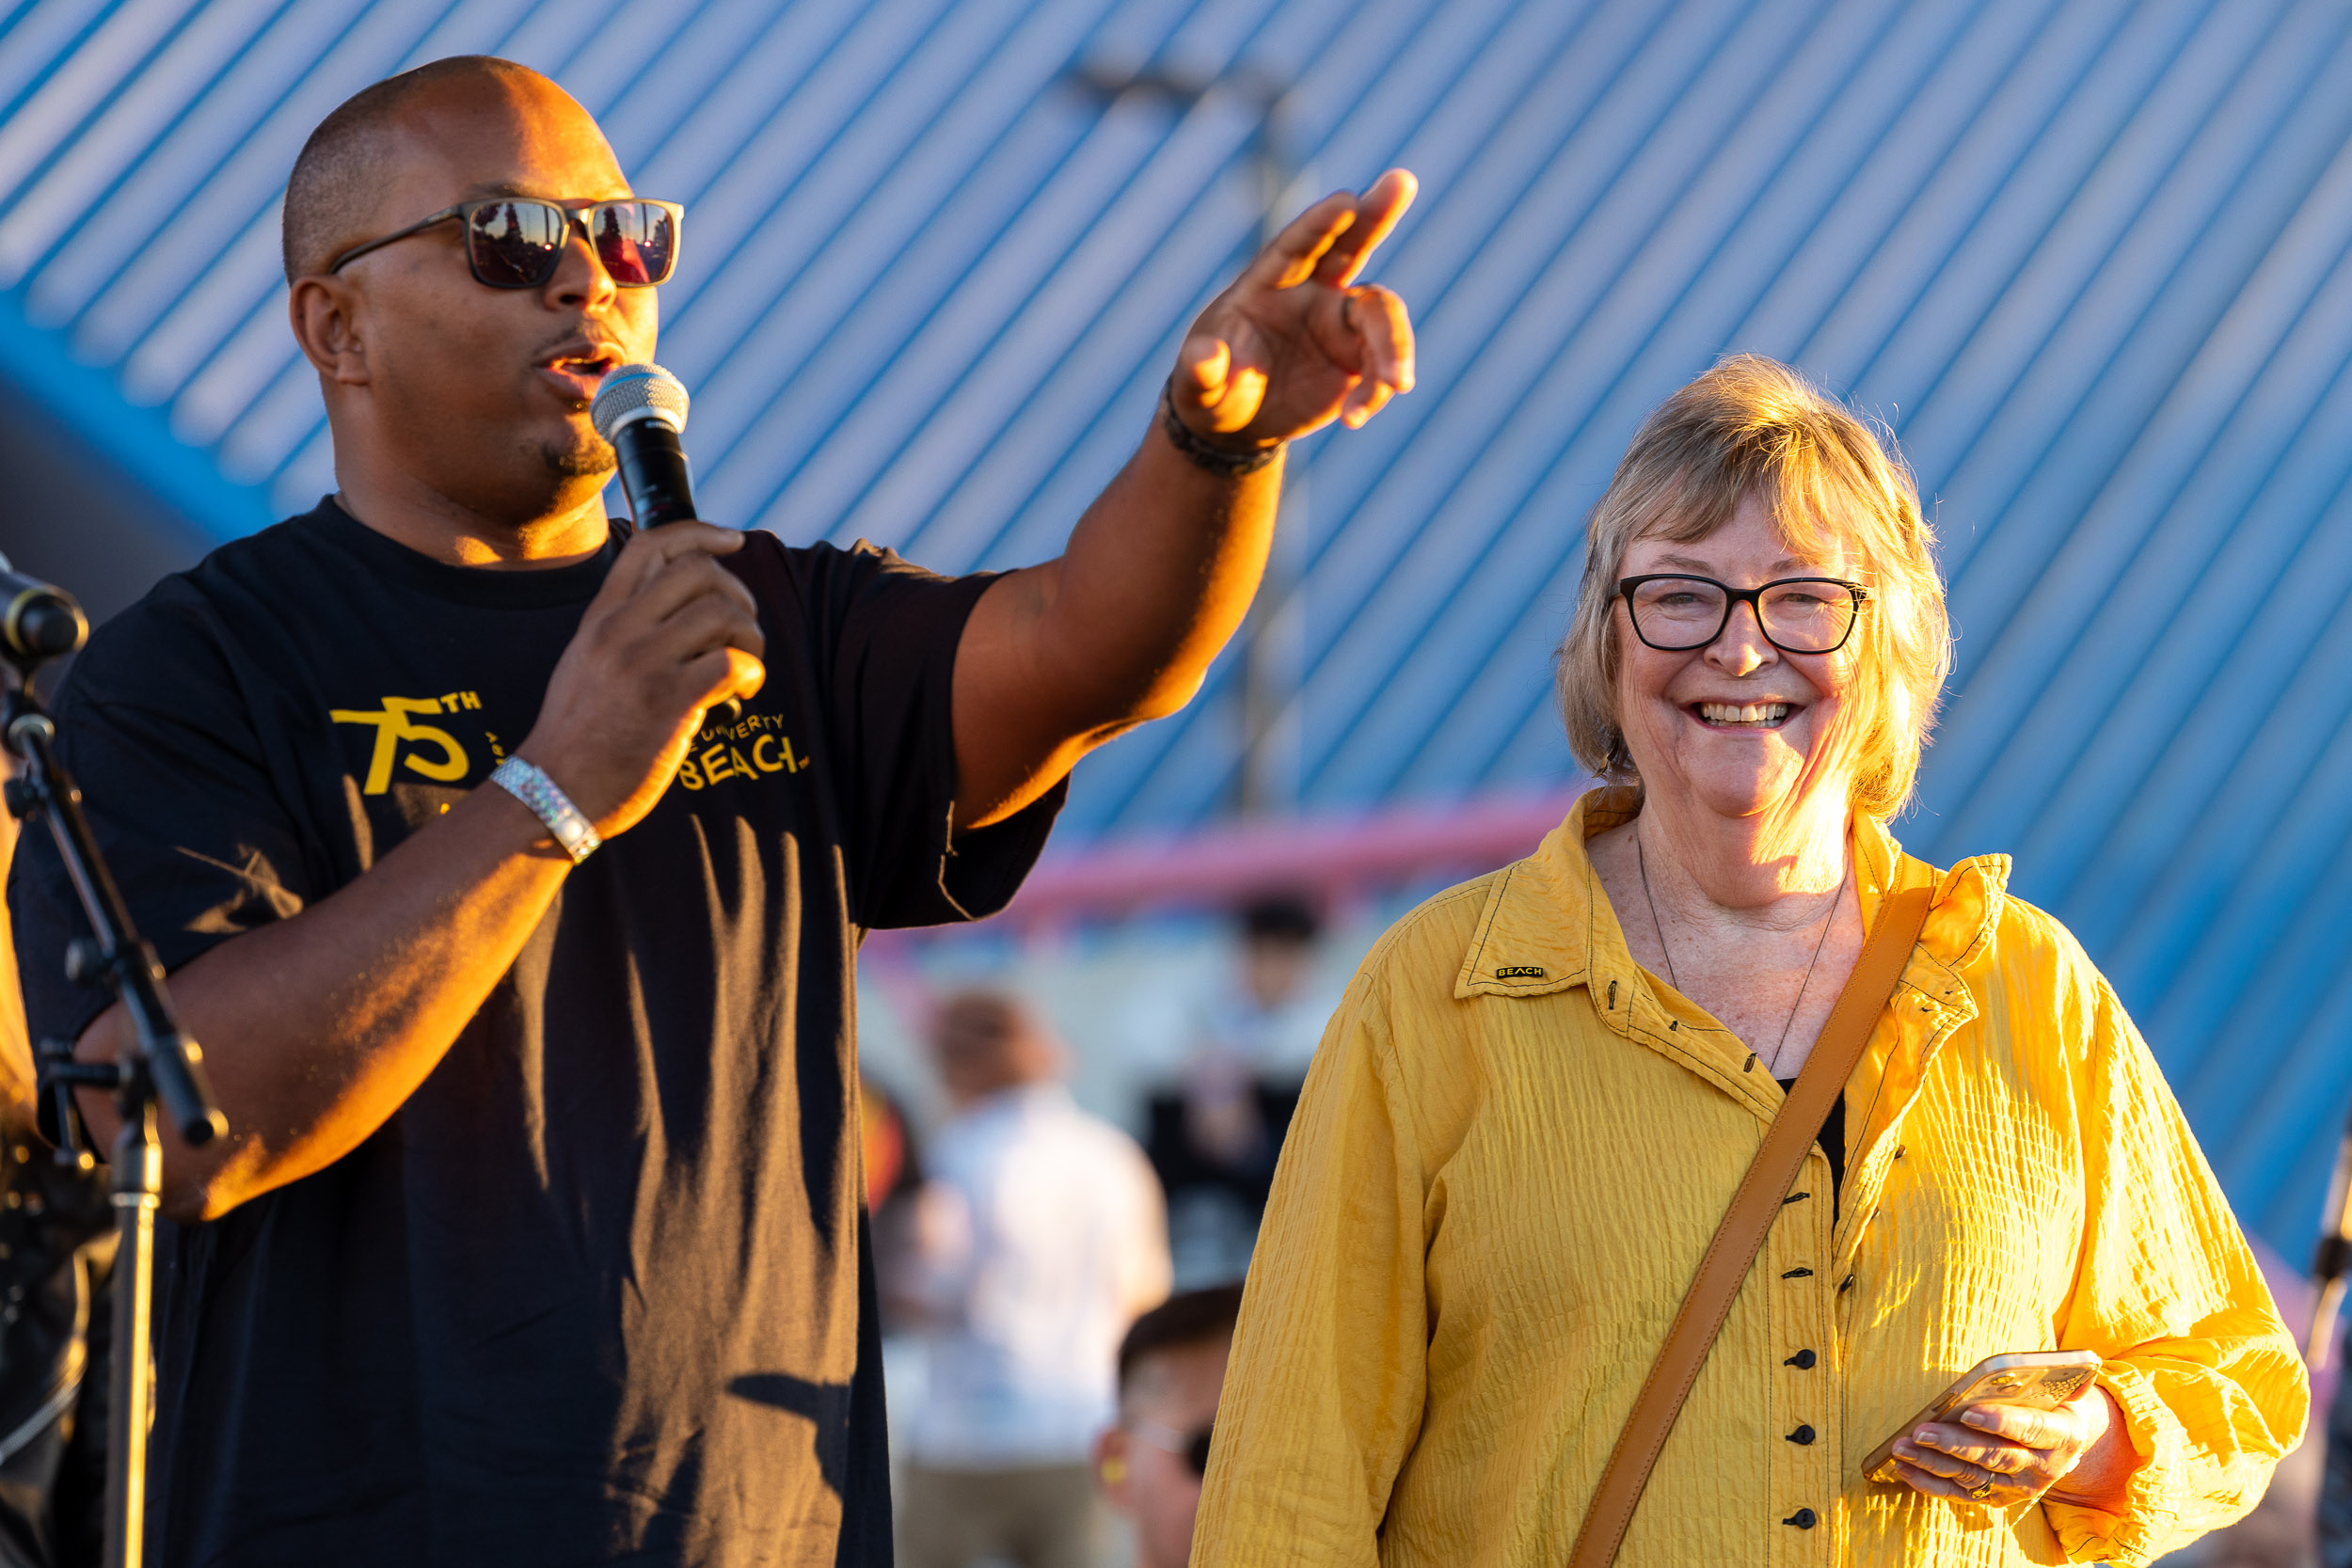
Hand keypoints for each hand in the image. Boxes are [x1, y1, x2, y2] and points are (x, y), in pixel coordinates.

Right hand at [517, 523, 764, 837]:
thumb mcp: (585, 662)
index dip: (701, 533)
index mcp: (599, 617)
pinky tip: (743, 693)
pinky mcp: (668, 701)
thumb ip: (624, 631)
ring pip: (721, 612)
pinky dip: (751, 673)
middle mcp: (620, 631)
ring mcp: (643, 663)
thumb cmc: (578, 736)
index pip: (651, 545)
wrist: (553, 790)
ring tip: (744, 667)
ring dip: (750, 638)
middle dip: (738, 593)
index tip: (733, 540)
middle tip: (741, 629)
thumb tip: (682, 614)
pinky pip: (731, 662)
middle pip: (698, 570)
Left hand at [1171, 169, 1417, 445]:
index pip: (1296, 245)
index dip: (1320, 223)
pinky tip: (1354, 418)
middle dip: (1377, 214)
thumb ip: (1200, 370)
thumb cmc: (1209, 391)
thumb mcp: (1196, 386)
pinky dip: (1379, 389)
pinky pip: (1383, 365)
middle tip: (1403, 180)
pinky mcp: (1358, 358)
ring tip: (1396, 386)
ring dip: (1394, 347)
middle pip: (1351, 245)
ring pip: (1381, 315)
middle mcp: (1311, 293)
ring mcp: (1339, 323)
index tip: (1346, 200)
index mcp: (1267, 284)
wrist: (1237, 423)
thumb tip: (1203, 359)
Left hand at [1890, 1382, 2133, 1510]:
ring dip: (1934, 1463)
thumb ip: (2069, 1378)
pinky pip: (1961, 1494)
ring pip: (1973, 1477)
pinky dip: (1930, 1484)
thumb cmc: (2053, 1405)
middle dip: (1955, 1444)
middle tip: (1921, 1431)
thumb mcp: (2067, 1390)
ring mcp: (2019, 1488)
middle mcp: (2042, 1468)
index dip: (2001, 1422)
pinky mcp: (1998, 1498)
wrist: (2063, 1446)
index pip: (2031, 1429)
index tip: (1968, 1413)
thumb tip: (2081, 1360)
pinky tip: (1904, 1468)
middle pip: (1995, 1456)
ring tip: (1902, 1448)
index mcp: (2062, 1435)